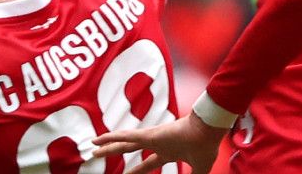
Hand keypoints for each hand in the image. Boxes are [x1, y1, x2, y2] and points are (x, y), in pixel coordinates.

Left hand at [93, 111, 224, 173]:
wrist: (209, 132)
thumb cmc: (205, 146)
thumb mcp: (199, 169)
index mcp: (168, 152)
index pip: (147, 164)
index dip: (136, 171)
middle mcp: (157, 144)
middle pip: (129, 150)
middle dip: (115, 153)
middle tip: (101, 155)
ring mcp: (151, 138)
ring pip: (124, 142)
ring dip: (108, 145)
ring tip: (93, 146)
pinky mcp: (149, 135)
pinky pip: (126, 136)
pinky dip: (111, 137)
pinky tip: (99, 139)